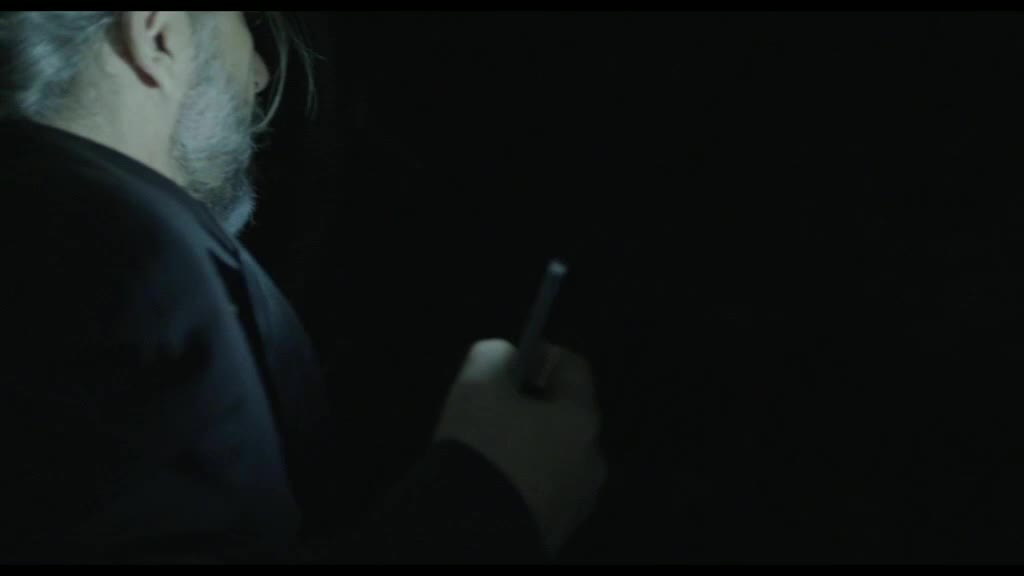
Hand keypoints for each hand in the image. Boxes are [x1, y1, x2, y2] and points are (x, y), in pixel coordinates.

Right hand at [434, 339, 606, 554]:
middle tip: (494, 410)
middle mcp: (592, 459)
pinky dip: (524, 480)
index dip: (542, 355)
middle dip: (534, 406)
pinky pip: (543, 490)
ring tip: (490, 452)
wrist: (474, 531)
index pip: (574, 367)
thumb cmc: (483, 447)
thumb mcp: (477, 382)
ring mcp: (578, 499)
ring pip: (555, 456)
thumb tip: (506, 358)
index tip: (511, 363)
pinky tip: (493, 484)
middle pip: (566, 415)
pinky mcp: (557, 529)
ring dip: (530, 446)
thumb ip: (494, 355)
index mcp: (581, 419)